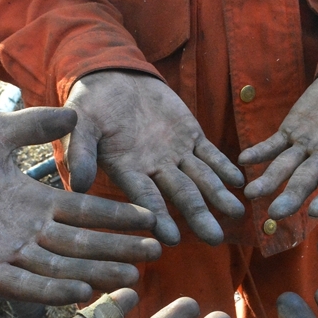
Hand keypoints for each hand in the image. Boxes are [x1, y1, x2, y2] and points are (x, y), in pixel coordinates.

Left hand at [0, 108, 160, 304]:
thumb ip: (34, 126)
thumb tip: (76, 115)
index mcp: (29, 198)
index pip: (84, 211)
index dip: (117, 216)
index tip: (151, 218)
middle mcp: (22, 228)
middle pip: (80, 244)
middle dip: (117, 249)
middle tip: (155, 254)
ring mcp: (1, 250)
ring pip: (58, 267)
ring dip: (94, 273)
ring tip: (129, 278)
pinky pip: (21, 284)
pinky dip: (50, 290)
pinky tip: (81, 292)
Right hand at [62, 71, 245, 245]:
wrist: (114, 79)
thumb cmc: (91, 106)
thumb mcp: (80, 125)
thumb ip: (81, 153)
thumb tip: (78, 185)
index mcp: (128, 172)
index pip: (145, 199)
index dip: (157, 217)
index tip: (171, 238)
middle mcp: (156, 170)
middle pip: (181, 196)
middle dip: (199, 216)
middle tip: (215, 239)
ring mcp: (176, 155)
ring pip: (202, 179)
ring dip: (219, 196)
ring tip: (237, 212)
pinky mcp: (192, 137)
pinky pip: (211, 155)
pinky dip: (225, 166)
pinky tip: (238, 180)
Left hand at [240, 62, 317, 219]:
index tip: (316, 211)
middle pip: (308, 180)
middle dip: (292, 196)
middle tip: (276, 213)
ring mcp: (309, 146)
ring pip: (286, 167)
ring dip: (269, 180)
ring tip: (251, 193)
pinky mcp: (292, 131)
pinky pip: (273, 144)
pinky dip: (260, 152)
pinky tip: (244, 160)